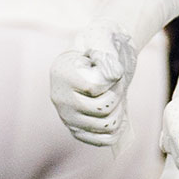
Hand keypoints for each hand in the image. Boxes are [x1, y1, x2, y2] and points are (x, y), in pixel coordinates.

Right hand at [49, 22, 137, 147]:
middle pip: (102, 108)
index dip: (113, 78)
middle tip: (119, 82)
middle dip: (118, 94)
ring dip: (120, 110)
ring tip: (117, 96)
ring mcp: (67, 117)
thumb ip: (106, 53)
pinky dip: (116, 130)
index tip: (113, 67)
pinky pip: (102, 141)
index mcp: (61, 73)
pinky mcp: (77, 131)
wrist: (100, 52)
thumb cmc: (101, 42)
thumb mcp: (102, 37)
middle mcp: (59, 97)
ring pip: (105, 125)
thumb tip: (112, 75)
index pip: (95, 88)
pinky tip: (118, 114)